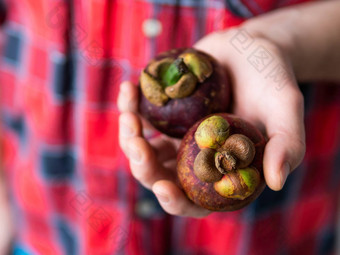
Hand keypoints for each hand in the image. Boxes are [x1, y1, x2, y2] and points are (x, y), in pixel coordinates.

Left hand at [118, 28, 305, 216]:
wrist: (251, 48)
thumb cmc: (271, 79)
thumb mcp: (285, 108)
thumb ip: (286, 144)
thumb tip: (276, 182)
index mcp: (221, 169)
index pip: (195, 201)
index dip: (176, 201)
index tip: (163, 187)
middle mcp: (195, 158)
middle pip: (160, 176)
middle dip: (142, 166)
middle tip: (138, 143)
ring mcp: (177, 135)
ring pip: (143, 149)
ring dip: (129, 136)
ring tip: (129, 112)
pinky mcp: (166, 113)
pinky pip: (140, 117)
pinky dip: (130, 105)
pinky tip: (129, 88)